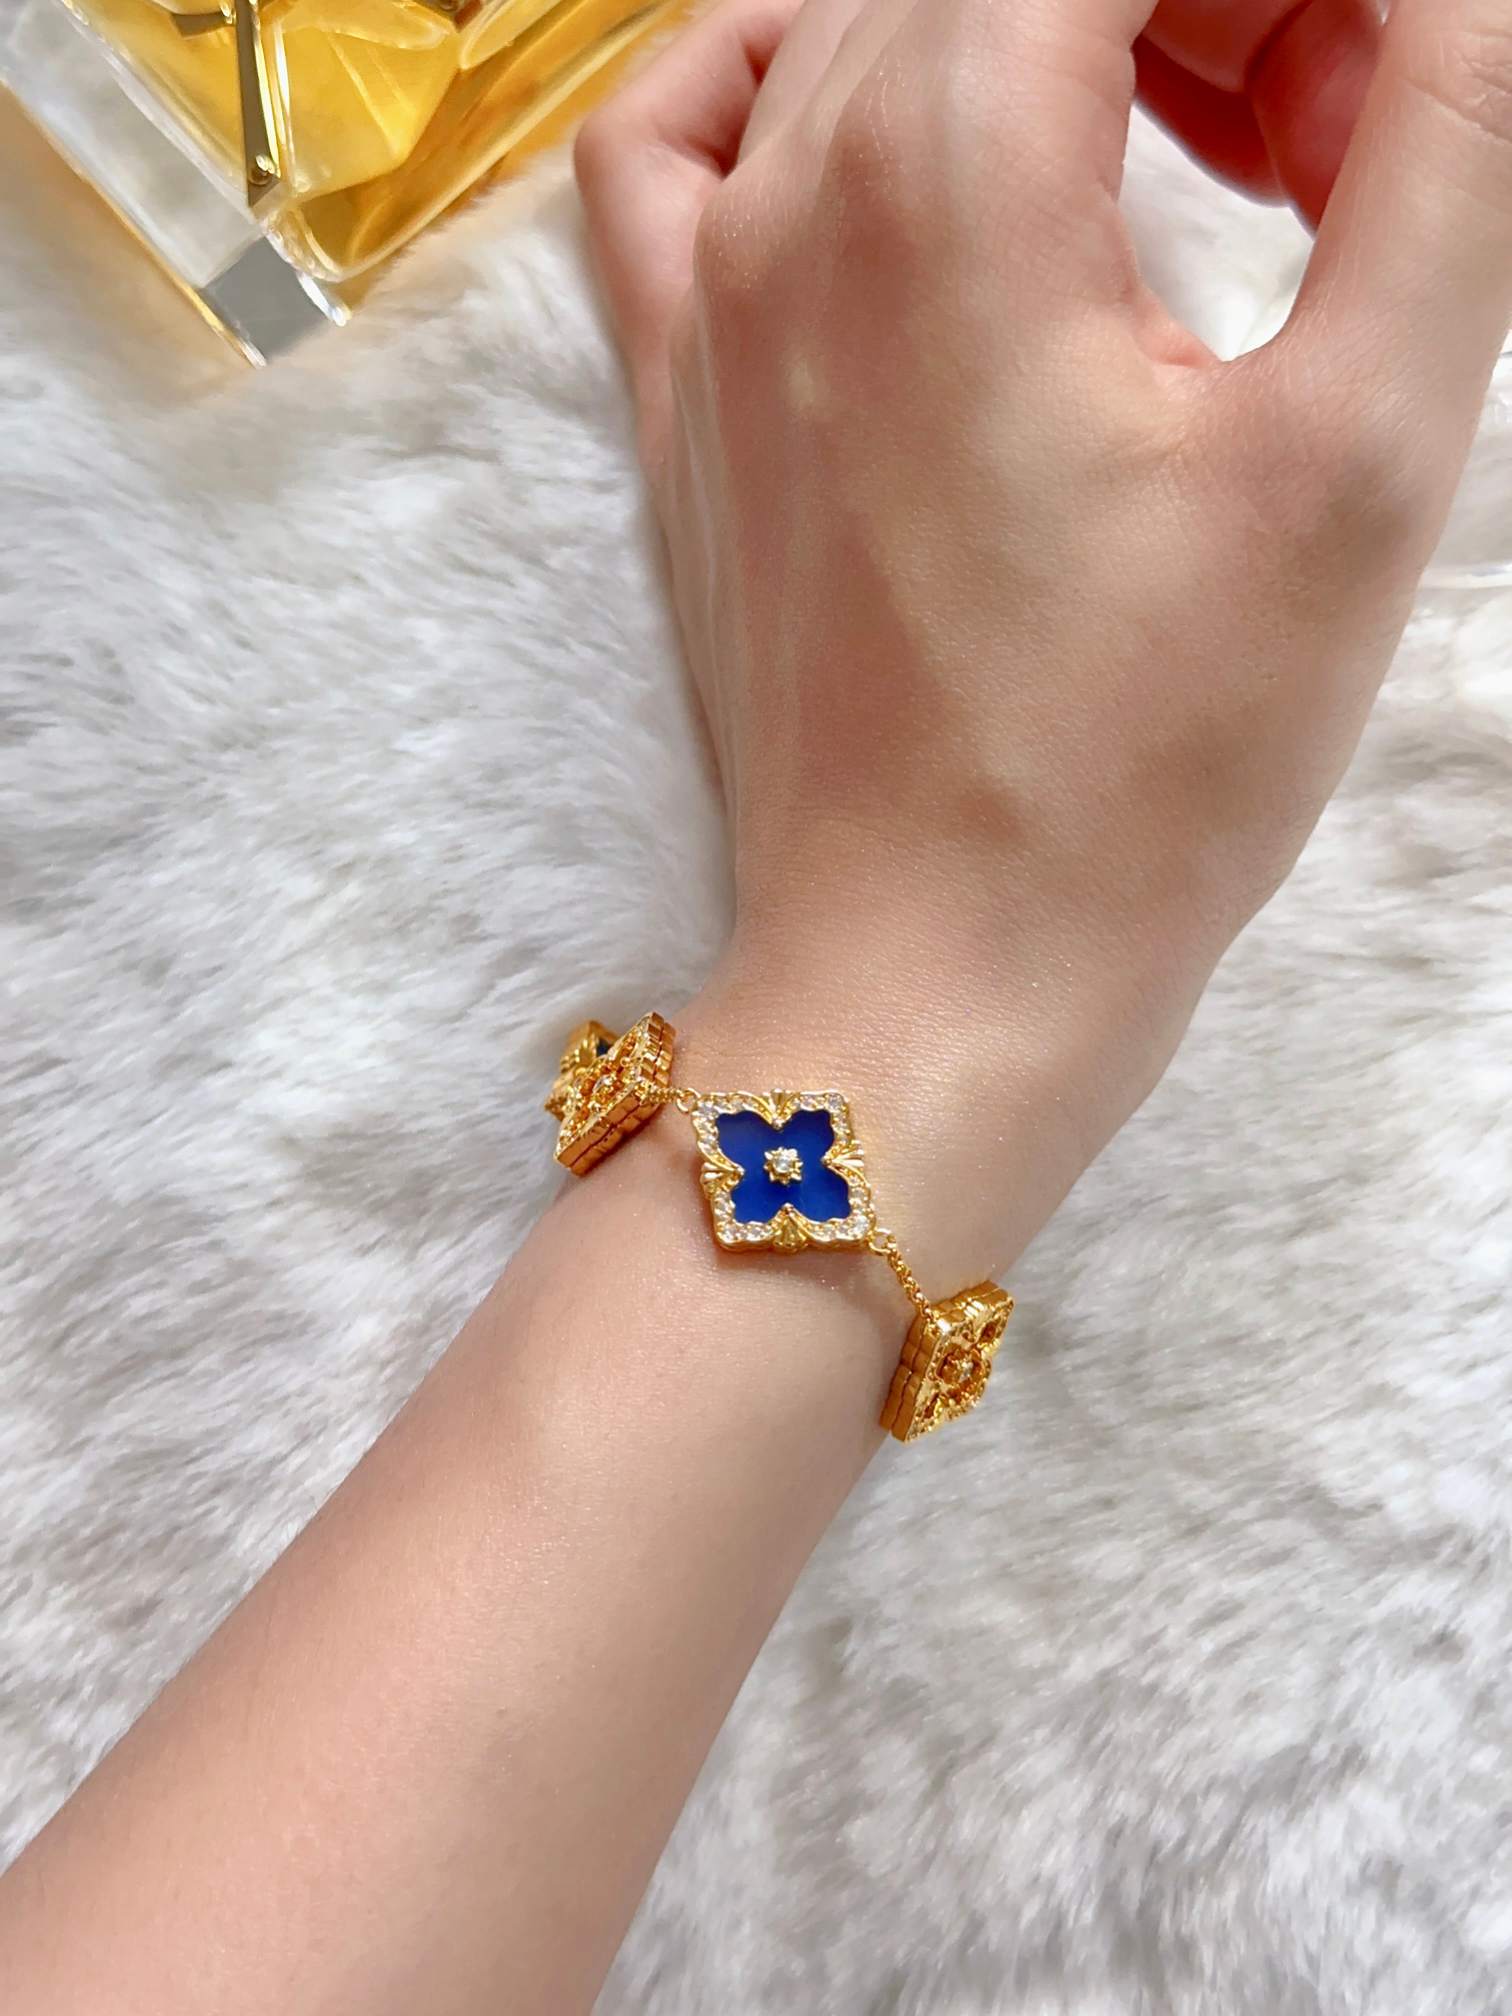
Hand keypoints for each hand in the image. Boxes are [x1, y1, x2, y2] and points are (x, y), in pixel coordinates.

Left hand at [577, 0, 1511, 1292]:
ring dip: (1064, 42)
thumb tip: (1441, 3)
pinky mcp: (680, 399)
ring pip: (880, 24)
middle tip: (1331, 170)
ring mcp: (707, 294)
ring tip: (1188, 188)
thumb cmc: (1137, 764)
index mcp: (951, 161)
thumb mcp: (1362, 450)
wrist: (935, 972)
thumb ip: (1438, 150)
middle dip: (1215, 13)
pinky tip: (908, 150)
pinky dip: (802, 82)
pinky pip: (684, 142)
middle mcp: (792, 189)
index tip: (1371, 116)